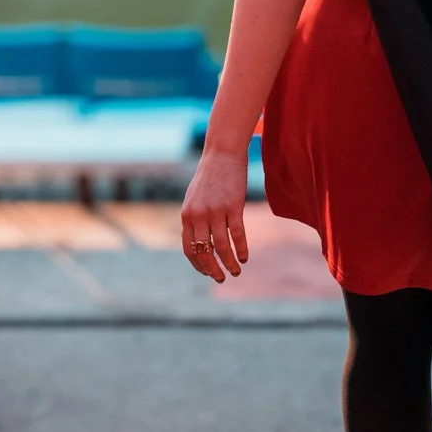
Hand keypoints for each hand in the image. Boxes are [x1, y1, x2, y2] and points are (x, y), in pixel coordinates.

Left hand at [181, 145, 249, 281]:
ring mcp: (216, 211)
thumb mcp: (194, 199)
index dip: (198, 265)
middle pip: (204, 252)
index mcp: (187, 216)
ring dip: (229, 263)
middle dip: (213, 269)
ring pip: (222, 247)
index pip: (189, 249)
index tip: (207, 273)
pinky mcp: (233, 206)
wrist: (222, 153)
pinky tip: (245, 257)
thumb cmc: (209, 176)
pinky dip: (242, 249)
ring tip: (236, 271)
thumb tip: (199, 241)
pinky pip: (238, 234)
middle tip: (221, 278)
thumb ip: (194, 218)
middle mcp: (198, 216)